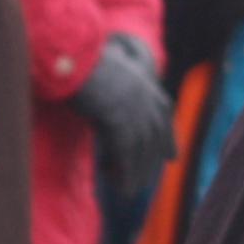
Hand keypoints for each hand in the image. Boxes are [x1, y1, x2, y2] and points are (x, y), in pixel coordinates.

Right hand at [70, 34, 174, 190]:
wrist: (72, 54)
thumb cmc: (81, 58)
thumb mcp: (109, 62)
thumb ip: (118, 73)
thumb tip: (115, 70)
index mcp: (145, 82)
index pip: (163, 113)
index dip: (167, 138)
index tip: (172, 157)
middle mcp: (146, 98)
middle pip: (155, 137)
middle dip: (151, 162)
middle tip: (142, 182)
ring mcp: (135, 111)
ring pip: (142, 151)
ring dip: (136, 173)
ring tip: (126, 190)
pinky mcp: (120, 123)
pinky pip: (126, 156)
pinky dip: (125, 174)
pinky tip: (120, 188)